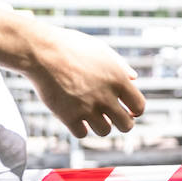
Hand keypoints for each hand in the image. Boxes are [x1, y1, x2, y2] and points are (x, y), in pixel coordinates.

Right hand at [25, 26, 146, 138]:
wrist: (42, 52)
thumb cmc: (72, 47)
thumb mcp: (101, 50)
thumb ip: (120, 66)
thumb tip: (134, 78)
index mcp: (118, 79)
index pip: (139, 106)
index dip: (135, 110)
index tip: (129, 110)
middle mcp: (106, 96)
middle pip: (126, 125)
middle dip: (122, 123)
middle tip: (113, 117)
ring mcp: (87, 108)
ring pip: (104, 131)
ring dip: (100, 125)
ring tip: (93, 115)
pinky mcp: (68, 116)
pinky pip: (82, 134)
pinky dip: (80, 128)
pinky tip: (76, 117)